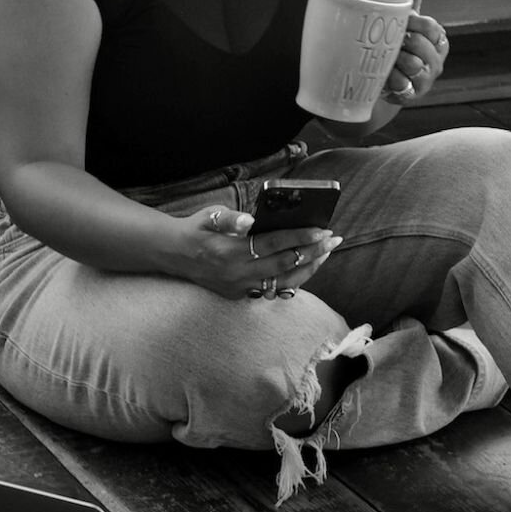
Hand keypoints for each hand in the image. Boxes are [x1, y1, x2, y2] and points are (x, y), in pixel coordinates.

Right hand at [173, 204, 341, 302]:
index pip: (274, 243)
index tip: (322, 230)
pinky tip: (306, 268)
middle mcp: (238, 272)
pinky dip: (291, 280)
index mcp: (232, 250)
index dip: (300, 237)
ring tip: (325, 254)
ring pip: (283, 282)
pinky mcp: (240, 295)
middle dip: (313, 252)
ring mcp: (240, 287)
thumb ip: (230, 218)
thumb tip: (250, 219)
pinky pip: (272, 290)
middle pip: (285, 264)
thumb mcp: (209, 216)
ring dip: (308, 268)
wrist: (175, 255)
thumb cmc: (197, 229)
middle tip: (334, 240)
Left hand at [383, 0, 448, 106]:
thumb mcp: (405, 28)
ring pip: (414, 64)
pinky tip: (384, 72)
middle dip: (403, 40)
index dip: (414, 21)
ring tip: (386, 54)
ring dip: (397, 58)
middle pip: (421, 45)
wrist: (384, 80)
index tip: (400, 19)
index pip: (431, 27)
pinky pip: (402, 83)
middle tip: (389, 37)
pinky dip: (391, 76)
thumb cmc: (398, 48)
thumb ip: (410, 10)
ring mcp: (426, 80)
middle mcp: (436, 62)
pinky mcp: (413, 94)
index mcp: (439, 42)